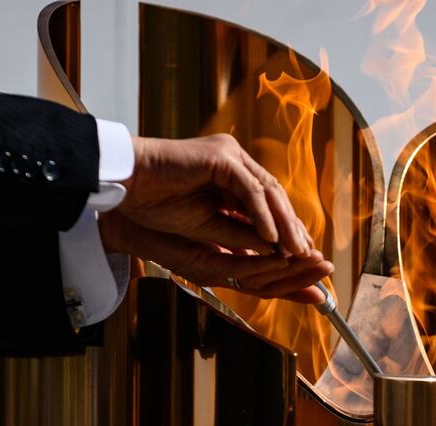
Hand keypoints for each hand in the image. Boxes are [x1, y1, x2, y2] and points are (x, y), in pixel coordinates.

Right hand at [99, 134, 332, 302]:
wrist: (123, 189)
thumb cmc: (154, 208)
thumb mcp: (206, 231)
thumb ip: (237, 237)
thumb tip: (273, 251)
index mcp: (231, 175)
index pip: (269, 203)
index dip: (287, 231)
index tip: (304, 260)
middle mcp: (235, 161)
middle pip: (275, 197)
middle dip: (294, 230)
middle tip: (312, 260)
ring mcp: (229, 156)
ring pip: (268, 193)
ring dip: (284, 226)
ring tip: (297, 255)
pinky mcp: (220, 158)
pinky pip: (249, 191)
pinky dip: (261, 217)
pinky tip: (271, 240)